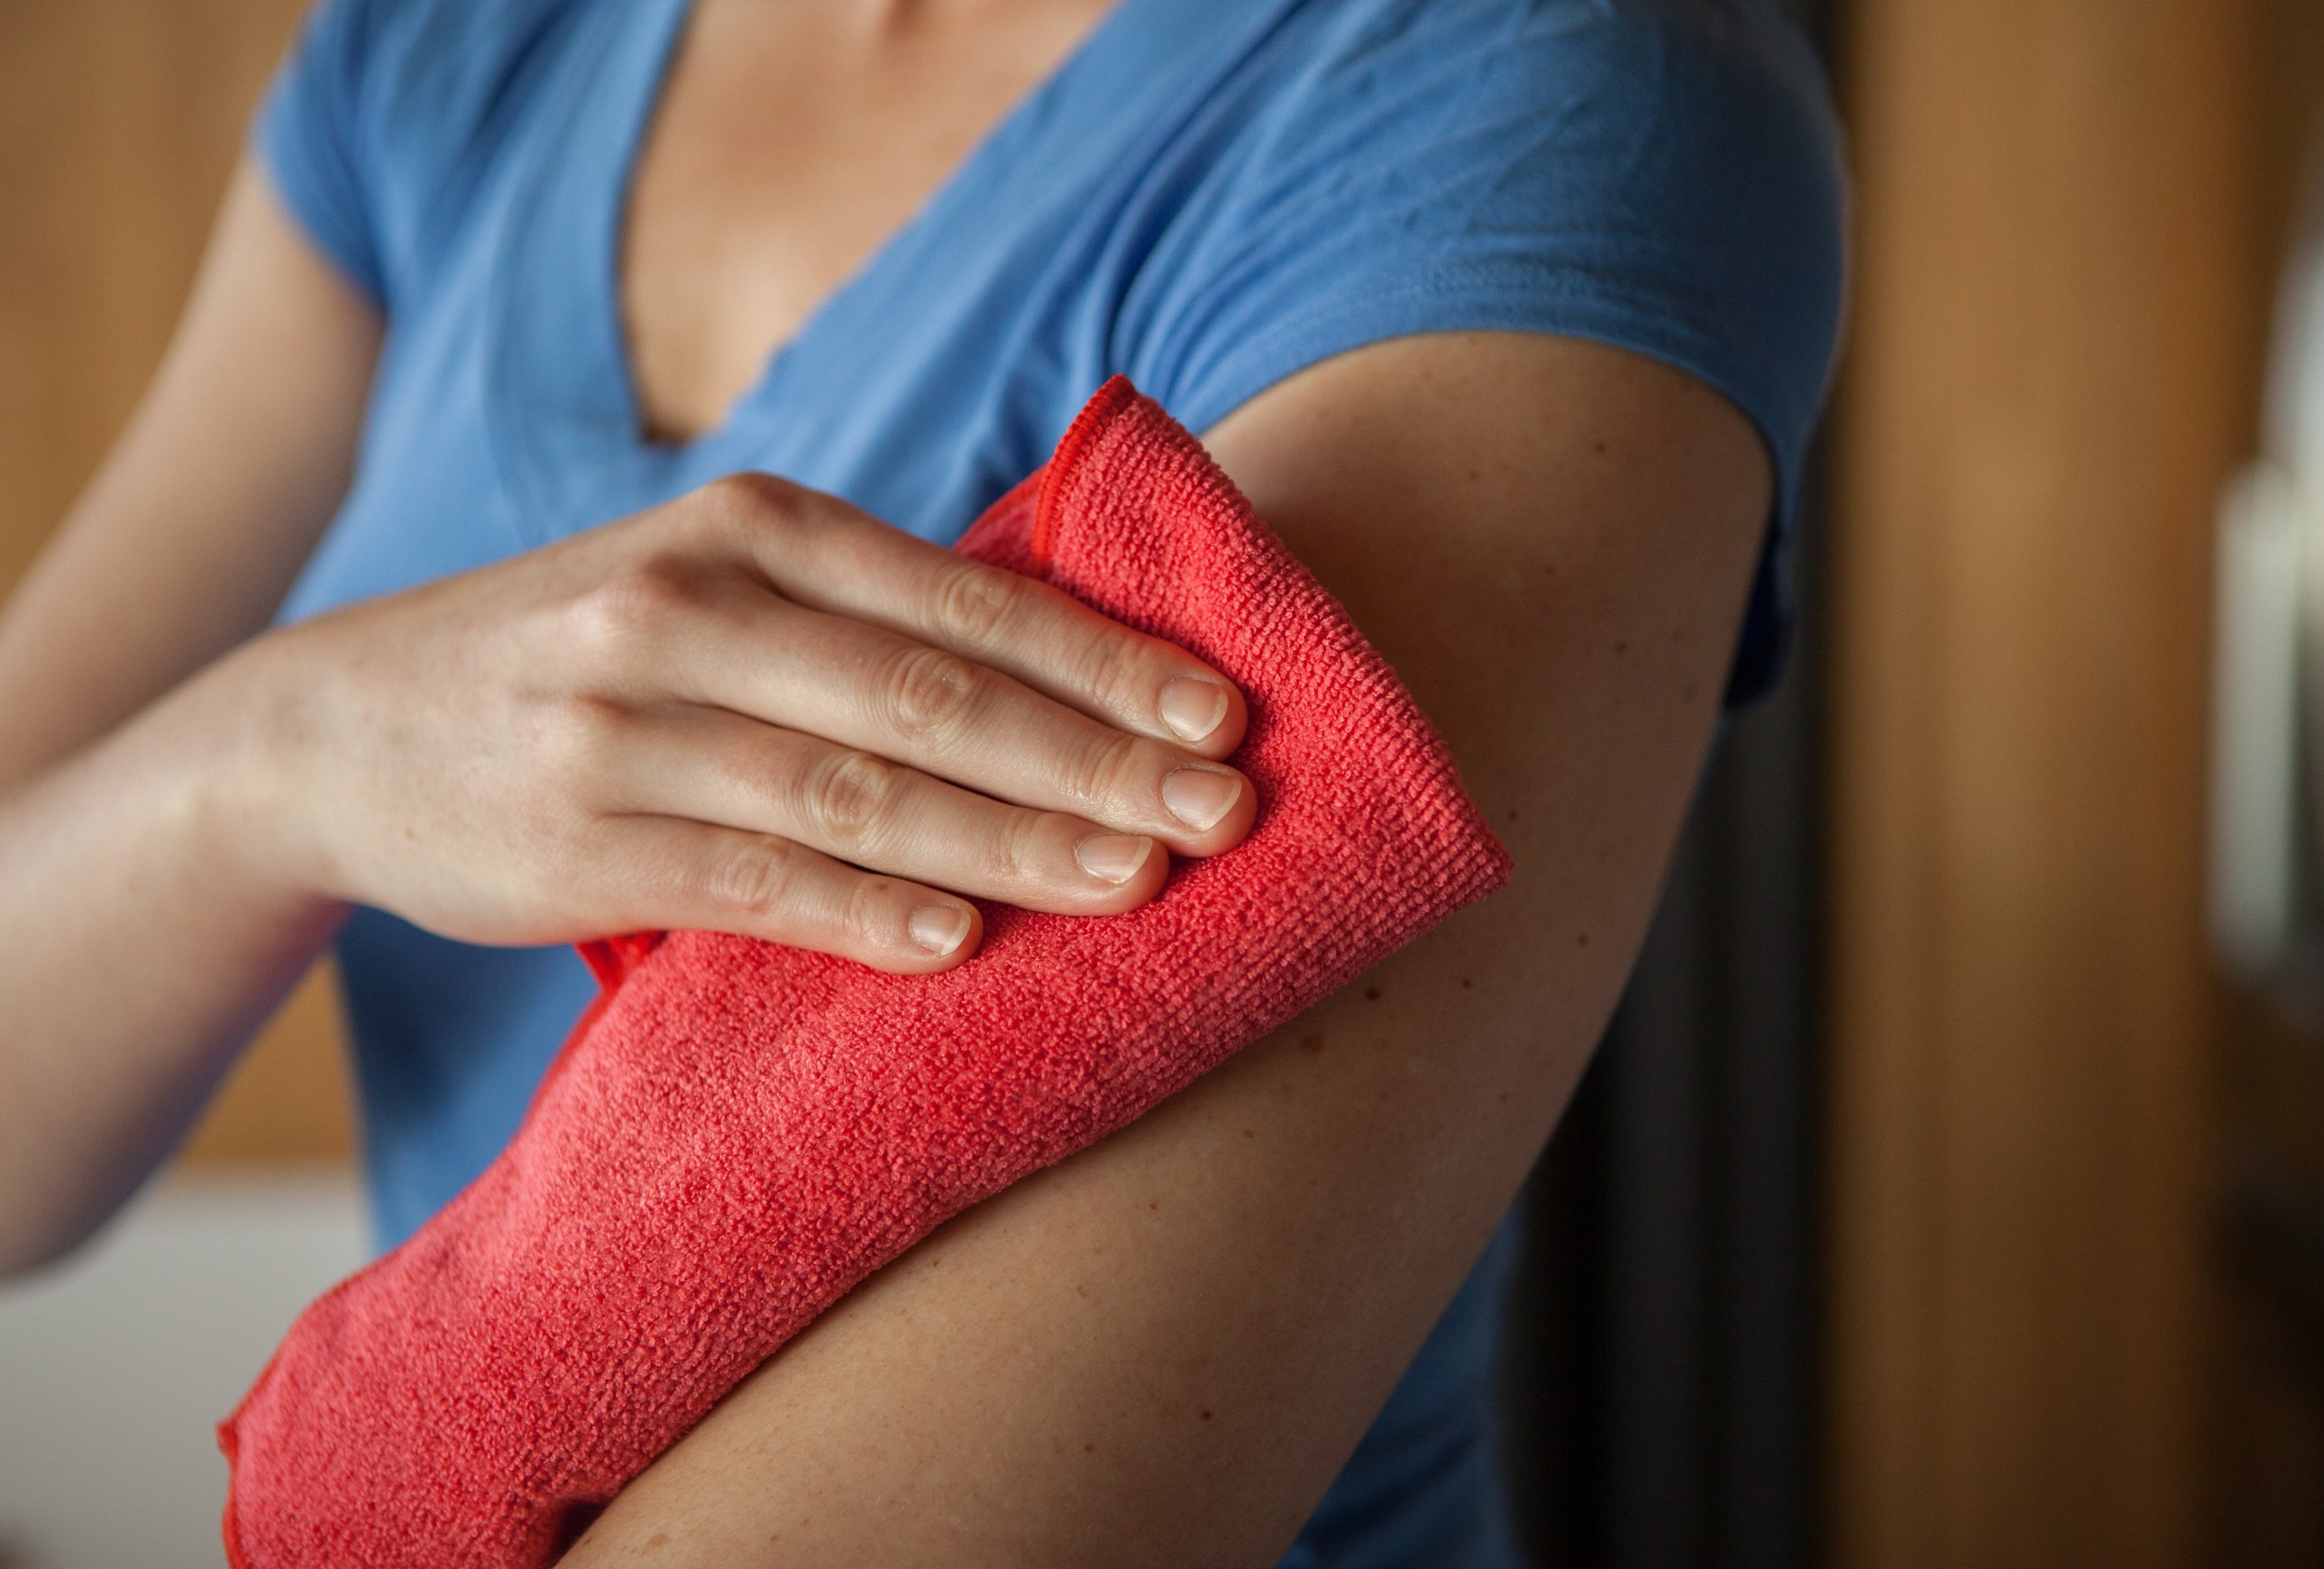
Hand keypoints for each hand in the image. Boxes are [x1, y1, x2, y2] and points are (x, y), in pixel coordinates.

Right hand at [225, 472, 1254, 971]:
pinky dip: (861, 914)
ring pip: (857, 789)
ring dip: (1010, 843)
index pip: (968, 600)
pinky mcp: (575, 837)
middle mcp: (693, 605)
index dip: (1108, 662)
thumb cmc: (586, 653)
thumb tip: (1081, 677)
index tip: (1228, 721)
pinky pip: (748, 878)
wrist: (337, 722)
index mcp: (757, 525)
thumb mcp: (709, 579)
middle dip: (1097, 760)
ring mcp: (626, 722)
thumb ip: (863, 614)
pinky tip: (958, 947)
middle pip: (936, 694)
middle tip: (1228, 817)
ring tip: (1135, 884)